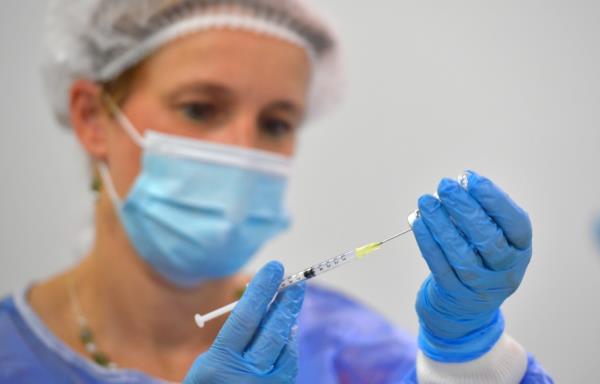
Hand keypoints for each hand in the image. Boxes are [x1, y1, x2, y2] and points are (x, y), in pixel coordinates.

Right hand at [184, 261, 304, 382]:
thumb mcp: (210, 360)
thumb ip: (236, 335)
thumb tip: (265, 303)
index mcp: (220, 364)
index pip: (246, 319)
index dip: (262, 291)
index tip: (274, 268)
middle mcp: (246, 377)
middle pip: (274, 332)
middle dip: (287, 302)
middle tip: (296, 280)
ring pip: (286, 347)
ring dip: (288, 322)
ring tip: (288, 301)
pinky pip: (289, 363)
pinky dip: (288, 344)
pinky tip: (285, 331)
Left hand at [410, 171, 531, 361]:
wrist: (467, 307)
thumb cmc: (480, 255)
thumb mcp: (493, 235)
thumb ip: (482, 211)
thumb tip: (460, 183)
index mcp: (521, 249)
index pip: (515, 224)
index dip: (494, 200)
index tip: (469, 178)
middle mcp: (506, 270)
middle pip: (488, 240)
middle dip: (464, 209)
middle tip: (444, 185)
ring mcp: (481, 287)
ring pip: (461, 255)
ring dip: (441, 224)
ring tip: (426, 201)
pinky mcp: (455, 295)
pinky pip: (440, 267)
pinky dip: (427, 242)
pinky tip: (417, 221)